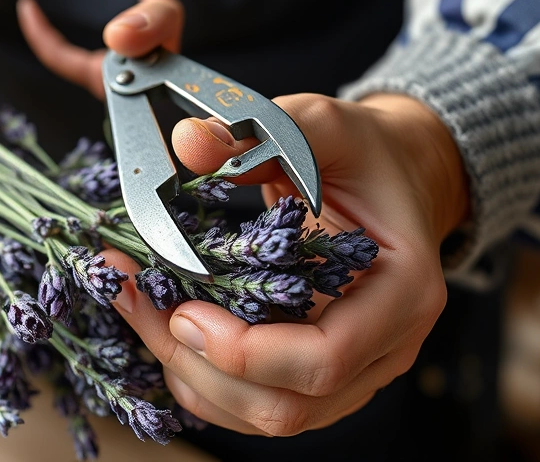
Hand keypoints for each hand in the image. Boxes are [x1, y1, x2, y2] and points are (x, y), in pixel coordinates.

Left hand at [22, 0, 469, 434]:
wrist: (389, 179)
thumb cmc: (363, 156)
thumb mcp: (320, 125)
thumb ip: (257, 131)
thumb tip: (189, 144)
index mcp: (402, 293)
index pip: (325, 359)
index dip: (246, 351)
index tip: (185, 309)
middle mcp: (383, 348)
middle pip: (284, 404)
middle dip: (197, 363)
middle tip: (139, 300)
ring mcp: (350, 373)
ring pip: (259, 414)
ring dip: (186, 371)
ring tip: (137, 304)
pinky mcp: (311, 377)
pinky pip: (247, 405)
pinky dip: (196, 376)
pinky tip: (160, 325)